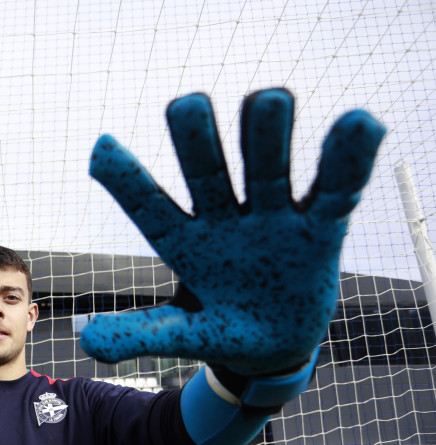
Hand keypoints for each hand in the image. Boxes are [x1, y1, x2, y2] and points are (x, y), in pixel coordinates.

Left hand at [80, 89, 384, 374]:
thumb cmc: (221, 329)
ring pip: (267, 167)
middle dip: (197, 142)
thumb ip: (140, 334)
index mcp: (184, 243)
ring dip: (266, 134)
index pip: (150, 207)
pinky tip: (360, 122)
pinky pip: (335, 189)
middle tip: (186, 107)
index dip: (126, 180)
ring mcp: (272, 218)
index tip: (98, 148)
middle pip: (207, 173)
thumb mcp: (182, 335)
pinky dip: (347, 160)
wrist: (276, 343)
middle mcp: (224, 219)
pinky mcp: (320, 227)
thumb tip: (87, 340)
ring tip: (271, 100)